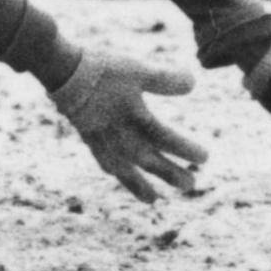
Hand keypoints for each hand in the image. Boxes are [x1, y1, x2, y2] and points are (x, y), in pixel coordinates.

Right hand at [46, 46, 207, 201]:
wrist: (65, 73)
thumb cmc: (104, 70)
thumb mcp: (138, 70)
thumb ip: (165, 79)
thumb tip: (194, 83)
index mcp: (138, 120)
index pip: (167, 140)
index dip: (186, 150)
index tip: (205, 158)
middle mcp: (123, 138)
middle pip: (151, 162)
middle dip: (171, 174)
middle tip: (190, 186)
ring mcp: (105, 142)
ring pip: (127, 171)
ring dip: (141, 186)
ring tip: (154, 200)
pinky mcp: (90, 140)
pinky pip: (105, 164)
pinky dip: (116, 173)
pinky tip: (118, 175)